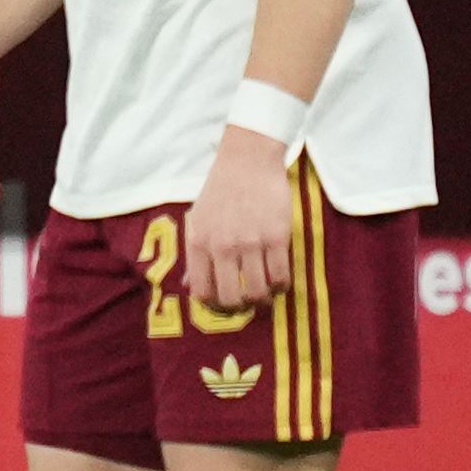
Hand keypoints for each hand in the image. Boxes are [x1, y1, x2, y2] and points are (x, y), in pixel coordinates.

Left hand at [183, 125, 295, 311]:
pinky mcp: (277, 237)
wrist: (247, 163)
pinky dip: (281, 286)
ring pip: (258, 292)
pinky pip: (281, 276)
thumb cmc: (219, 192)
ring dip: (262, 300)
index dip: (212, 306)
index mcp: (198, 243)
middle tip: (246, 303)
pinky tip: (279, 281)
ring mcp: (251, 243)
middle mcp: (222, 247)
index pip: (201, 291)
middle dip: (239, 308)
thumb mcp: (196, 222)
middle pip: (231, 298)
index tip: (222, 306)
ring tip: (264, 294)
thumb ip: (194, 256)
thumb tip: (189, 286)